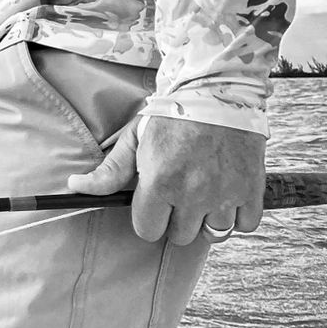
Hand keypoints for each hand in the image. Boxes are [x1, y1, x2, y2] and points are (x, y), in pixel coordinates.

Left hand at [67, 114, 264, 244]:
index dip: (149, 217)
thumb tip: (74, 187)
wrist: (217, 91)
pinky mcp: (251, 191)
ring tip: (205, 193)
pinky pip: (245, 225)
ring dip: (207, 219)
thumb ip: (108, 171)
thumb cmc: (172, 115)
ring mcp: (224, 195)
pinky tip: (227, 194)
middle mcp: (192, 194)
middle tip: (180, 193)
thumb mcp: (135, 139)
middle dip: (177, 218)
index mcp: (159, 183)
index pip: (147, 230)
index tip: (155, 202)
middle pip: (180, 236)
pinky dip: (238, 215)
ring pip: (213, 234)